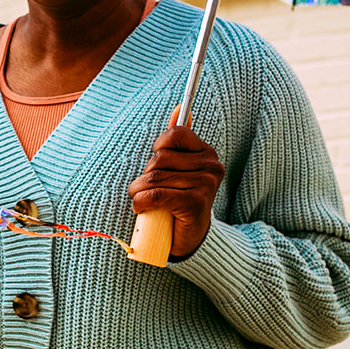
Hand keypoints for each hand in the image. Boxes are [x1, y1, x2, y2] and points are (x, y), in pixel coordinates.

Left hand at [127, 111, 224, 258]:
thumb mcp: (178, 169)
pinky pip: (156, 195)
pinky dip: (141, 202)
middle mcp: (211, 166)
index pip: (174, 135)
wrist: (190, 240)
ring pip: (154, 178)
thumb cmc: (178, 202)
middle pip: (160, 158)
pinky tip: (141, 208)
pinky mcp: (195, 204)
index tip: (157, 166)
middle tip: (147, 190)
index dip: (158, 149)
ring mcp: (205, 185)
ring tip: (141, 200)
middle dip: (145, 174)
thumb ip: (179, 141)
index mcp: (207, 154)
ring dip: (138, 191)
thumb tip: (179, 108)